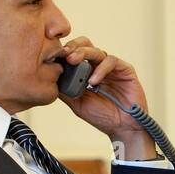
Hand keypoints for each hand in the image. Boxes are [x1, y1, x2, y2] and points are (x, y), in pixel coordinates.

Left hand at [54, 36, 152, 152]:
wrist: (123, 128)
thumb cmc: (102, 116)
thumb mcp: (77, 103)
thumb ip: (66, 89)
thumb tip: (49, 77)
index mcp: (87, 71)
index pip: (75, 52)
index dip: (65, 52)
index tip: (53, 57)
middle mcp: (99, 66)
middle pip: (85, 44)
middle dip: (73, 46)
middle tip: (64, 53)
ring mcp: (112, 67)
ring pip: (97, 51)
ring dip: (83, 53)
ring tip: (73, 61)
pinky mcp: (125, 69)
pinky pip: (111, 61)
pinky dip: (100, 69)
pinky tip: (94, 80)